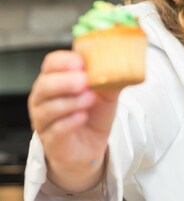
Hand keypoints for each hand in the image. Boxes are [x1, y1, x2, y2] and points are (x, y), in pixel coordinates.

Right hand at [28, 50, 119, 191]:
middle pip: (45, 84)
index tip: (81, 62)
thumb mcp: (107, 91)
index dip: (64, 61)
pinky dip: (70, 121)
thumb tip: (120, 65)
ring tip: (90, 99)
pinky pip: (55, 129)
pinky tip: (83, 117)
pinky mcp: (49, 139)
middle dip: (65, 81)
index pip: (52, 63)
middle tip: (84, 81)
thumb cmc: (95, 111)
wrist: (92, 143)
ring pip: (48, 108)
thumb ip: (110, 78)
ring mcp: (43, 119)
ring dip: (72, 102)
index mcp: (56, 78)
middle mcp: (44, 97)